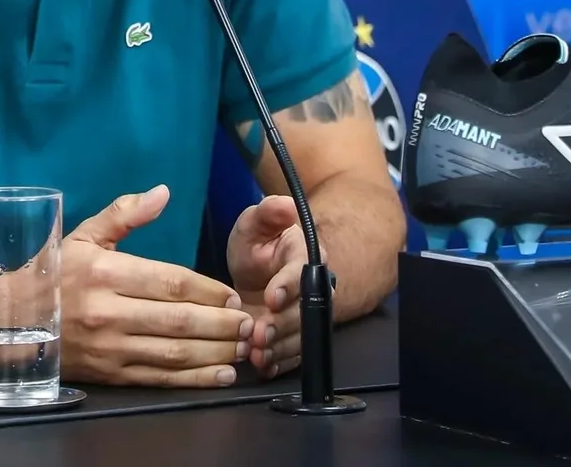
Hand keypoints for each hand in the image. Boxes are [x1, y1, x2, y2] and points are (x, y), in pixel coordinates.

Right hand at [61, 185, 252, 387]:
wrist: (10, 319)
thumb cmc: (52, 273)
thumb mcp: (83, 236)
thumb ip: (125, 214)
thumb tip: (162, 192)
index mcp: (106, 273)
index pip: (171, 282)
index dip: (209, 291)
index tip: (233, 295)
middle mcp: (109, 311)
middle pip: (179, 319)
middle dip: (222, 323)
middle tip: (249, 322)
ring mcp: (110, 347)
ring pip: (175, 352)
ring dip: (216, 351)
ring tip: (243, 346)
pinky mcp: (110, 374)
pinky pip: (160, 378)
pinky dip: (195, 378)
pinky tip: (222, 374)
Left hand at [226, 195, 304, 377]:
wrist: (264, 269)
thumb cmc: (260, 243)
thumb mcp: (255, 223)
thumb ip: (268, 213)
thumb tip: (285, 203)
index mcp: (306, 256)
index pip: (302, 271)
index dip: (288, 285)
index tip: (272, 297)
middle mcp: (314, 288)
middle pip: (304, 310)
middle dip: (282, 324)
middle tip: (259, 334)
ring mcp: (307, 315)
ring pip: (300, 335)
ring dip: (279, 347)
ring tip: (256, 354)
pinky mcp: (296, 336)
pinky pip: (294, 352)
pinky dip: (278, 362)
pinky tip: (262, 366)